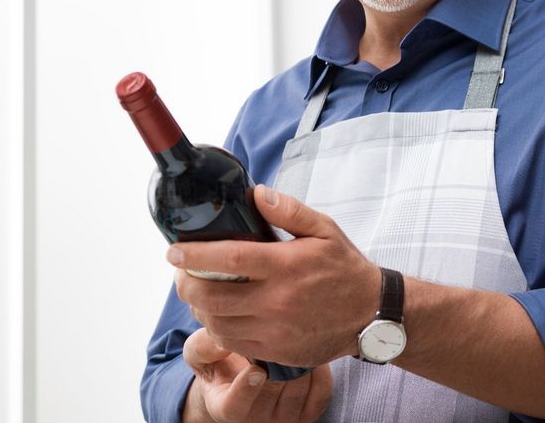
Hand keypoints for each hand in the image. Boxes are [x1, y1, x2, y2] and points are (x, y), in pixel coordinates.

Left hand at [169, 184, 379, 367]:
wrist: (371, 314)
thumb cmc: (344, 267)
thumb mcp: (324, 229)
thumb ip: (289, 210)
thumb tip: (255, 194)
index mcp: (286, 265)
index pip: (228, 260)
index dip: (194, 256)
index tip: (174, 251)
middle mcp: (277, 301)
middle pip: (212, 297)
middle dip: (186, 285)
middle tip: (180, 273)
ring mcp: (275, 331)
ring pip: (218, 323)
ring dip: (199, 308)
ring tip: (197, 291)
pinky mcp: (276, 351)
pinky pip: (234, 342)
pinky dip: (218, 327)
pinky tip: (219, 313)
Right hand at [182, 328, 331, 422]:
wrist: (241, 377)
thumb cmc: (219, 362)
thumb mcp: (200, 353)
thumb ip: (203, 346)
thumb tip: (221, 337)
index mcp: (226, 408)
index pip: (236, 406)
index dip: (246, 388)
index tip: (255, 367)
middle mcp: (256, 421)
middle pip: (274, 389)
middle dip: (277, 358)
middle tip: (281, 329)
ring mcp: (284, 420)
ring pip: (299, 387)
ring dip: (299, 358)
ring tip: (296, 333)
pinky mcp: (309, 414)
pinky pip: (321, 391)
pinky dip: (318, 368)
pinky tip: (309, 348)